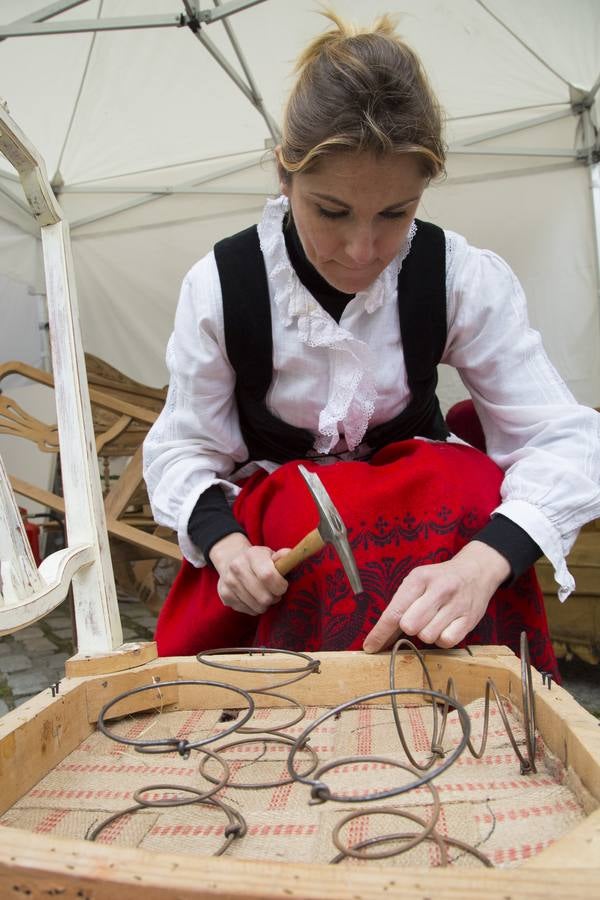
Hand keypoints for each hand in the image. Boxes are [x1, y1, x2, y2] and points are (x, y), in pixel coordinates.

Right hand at [209, 532, 289, 614]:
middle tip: (275, 592)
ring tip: (265, 594)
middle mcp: (237, 567)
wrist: (231, 560)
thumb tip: (290, 555)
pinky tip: (254, 598)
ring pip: (257, 607)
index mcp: (252, 554)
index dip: (280, 586)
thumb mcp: (270, 554)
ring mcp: (228, 582)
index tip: (283, 586)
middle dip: (274, 598)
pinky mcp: (224, 595)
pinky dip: (255, 608)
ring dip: (266, 604)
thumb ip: (282, 557)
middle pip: (264, 596)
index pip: (267, 576)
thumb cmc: (258, 560)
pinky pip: (248, 611)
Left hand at [362, 541, 510, 653]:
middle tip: (418, 617)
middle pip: (410, 626)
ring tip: (434, 619)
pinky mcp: (469, 619)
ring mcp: (456, 605)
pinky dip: (442, 639)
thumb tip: (379, 638)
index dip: (380, 632)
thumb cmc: (440, 579)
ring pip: (427, 637)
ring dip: (426, 633)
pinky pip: (446, 642)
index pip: (394, 611)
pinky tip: (445, 625)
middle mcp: (439, 590)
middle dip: (409, 628)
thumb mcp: (418, 581)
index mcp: (419, 578)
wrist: (476, 570)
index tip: (369, 647)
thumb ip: (400, 606)